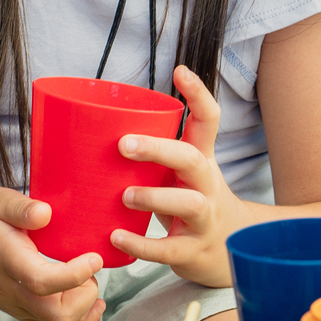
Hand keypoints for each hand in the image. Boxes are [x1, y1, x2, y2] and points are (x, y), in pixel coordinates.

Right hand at [0, 185, 107, 320]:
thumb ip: (19, 207)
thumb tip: (45, 213)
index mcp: (8, 262)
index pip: (43, 283)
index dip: (75, 275)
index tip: (94, 257)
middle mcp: (13, 292)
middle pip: (57, 316)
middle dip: (86, 295)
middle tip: (91, 268)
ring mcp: (17, 307)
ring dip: (85, 311)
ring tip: (90, 283)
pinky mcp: (22, 312)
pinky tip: (89, 301)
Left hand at [111, 65, 249, 287]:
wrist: (229, 249)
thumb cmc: (191, 203)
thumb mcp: (181, 174)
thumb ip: (152, 155)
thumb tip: (91, 129)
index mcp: (201, 160)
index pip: (209, 121)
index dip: (199, 95)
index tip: (180, 71)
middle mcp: (207, 185)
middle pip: (193, 159)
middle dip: (160, 149)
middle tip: (124, 144)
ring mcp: (204, 218)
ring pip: (189, 203)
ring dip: (154, 198)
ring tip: (125, 196)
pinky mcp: (193, 250)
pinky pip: (169, 248)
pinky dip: (142, 245)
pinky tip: (117, 237)